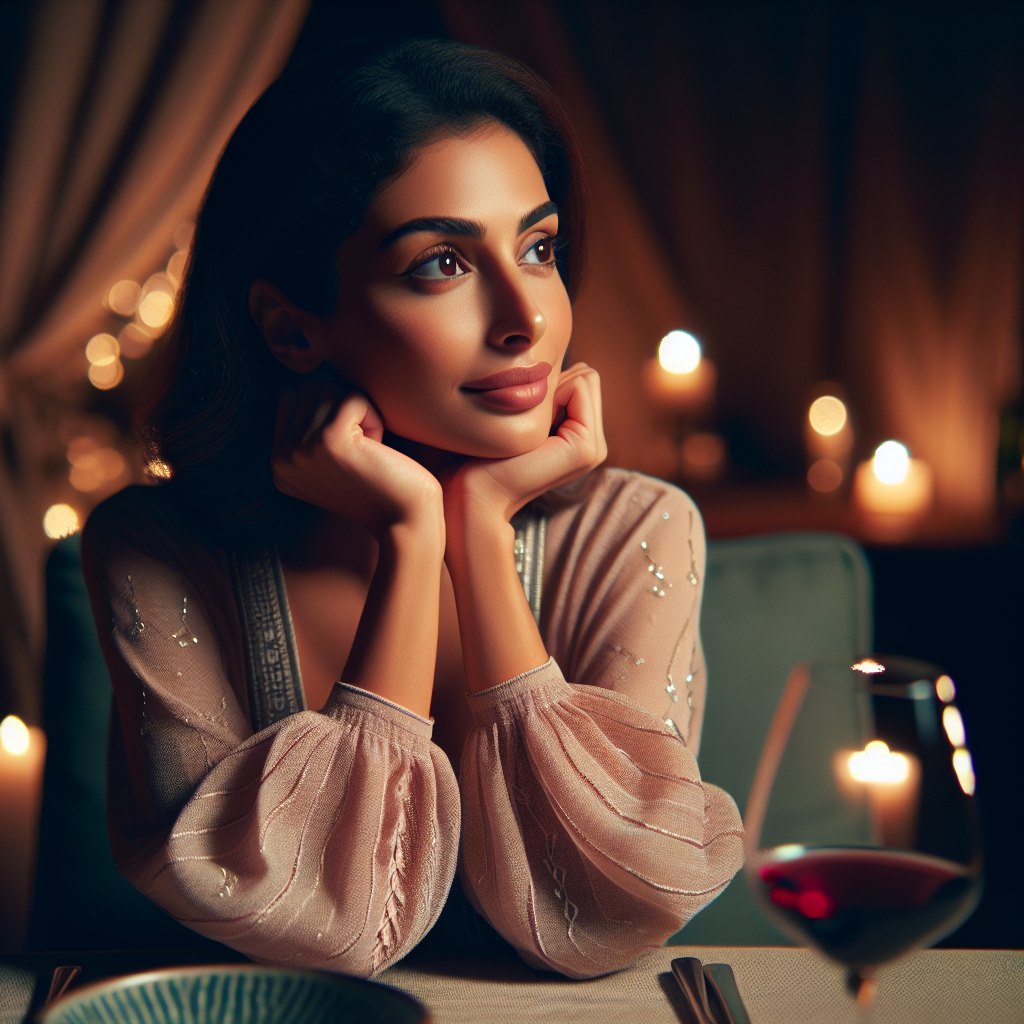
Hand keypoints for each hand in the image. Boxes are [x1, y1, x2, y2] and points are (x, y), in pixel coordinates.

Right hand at [272, 380, 443, 543]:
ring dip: (359, 414)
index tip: (347, 449)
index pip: (291, 398)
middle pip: (310, 389)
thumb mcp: (330, 463)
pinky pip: (354, 397)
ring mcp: (301, 450)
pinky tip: (378, 450)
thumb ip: (308, 430)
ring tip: (368, 450)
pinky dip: (375, 417)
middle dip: (343, 410)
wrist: (404, 522)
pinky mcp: (329, 440)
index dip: (328, 412)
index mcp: (277, 464)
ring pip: (330, 388)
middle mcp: (281, 459)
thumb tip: (309, 382)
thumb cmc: (379, 487)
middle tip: (361, 450)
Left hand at [443, 363, 606, 526]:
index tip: (519, 412)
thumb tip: (549, 359)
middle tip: (521, 418)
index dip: (548, 381)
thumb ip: (544, 392)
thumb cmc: (481, 452)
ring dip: (549, 388)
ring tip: (525, 425)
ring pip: (585, 377)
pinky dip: (551, 393)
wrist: (472, 492)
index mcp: (581, 436)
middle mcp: (593, 444)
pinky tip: (528, 427)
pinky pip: (579, 387)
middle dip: (553, 382)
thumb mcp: (520, 414)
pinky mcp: (585, 449)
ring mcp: (593, 449)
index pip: (582, 377)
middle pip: (587, 375)